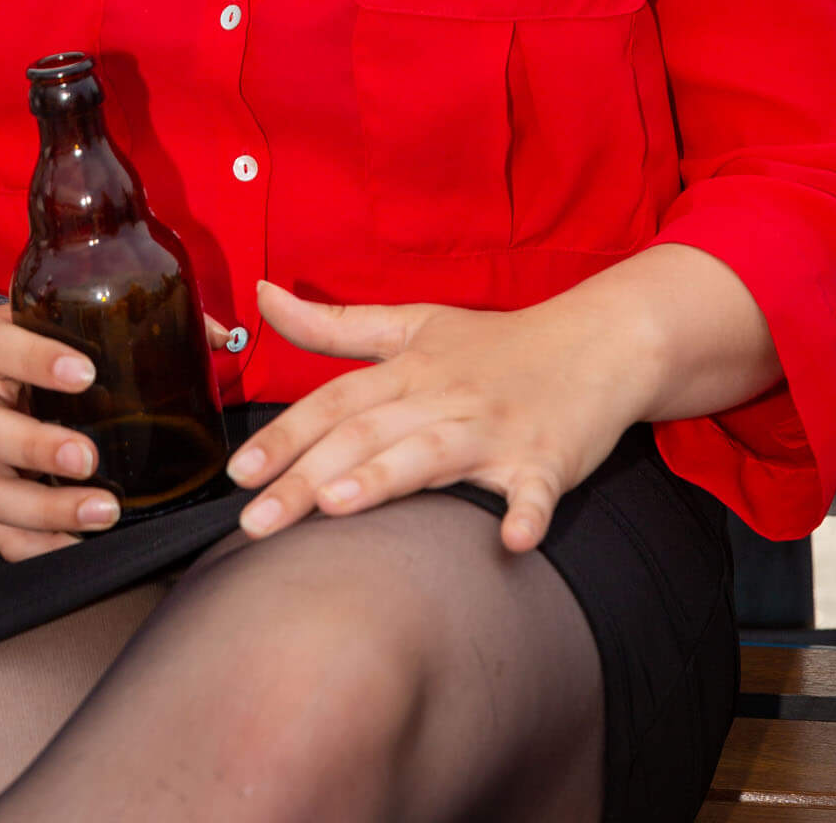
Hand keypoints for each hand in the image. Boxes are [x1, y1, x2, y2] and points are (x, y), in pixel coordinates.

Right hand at [0, 305, 232, 560]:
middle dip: (37, 448)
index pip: (0, 347)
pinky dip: (36, 548)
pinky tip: (78, 549)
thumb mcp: (57, 318)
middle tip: (89, 459)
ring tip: (101, 513)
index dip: (36, 360)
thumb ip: (135, 322)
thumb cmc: (30, 343)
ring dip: (44, 509)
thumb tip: (222, 337)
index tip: (85, 373)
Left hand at [226, 280, 645, 553]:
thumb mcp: (413, 323)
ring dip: (387, 478)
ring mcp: (495, 428)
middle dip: (307, 477)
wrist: (598, 341)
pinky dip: (527, 512)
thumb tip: (262, 295)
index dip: (285, 435)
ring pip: (433, 453)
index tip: (237, 472)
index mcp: (410, 370)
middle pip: (366, 435)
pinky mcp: (547, 458)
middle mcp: (444, 397)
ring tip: (338, 506)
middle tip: (256, 521)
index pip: (335, 402)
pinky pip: (536, 489)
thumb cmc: (497, 343)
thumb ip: (334, 324)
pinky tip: (513, 539)